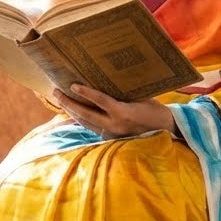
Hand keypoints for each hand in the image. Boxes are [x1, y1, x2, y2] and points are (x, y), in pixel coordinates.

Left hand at [50, 84, 176, 138]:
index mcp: (124, 113)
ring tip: (59, 100)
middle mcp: (115, 125)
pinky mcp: (111, 137)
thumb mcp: (139, 98)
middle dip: (68, 103)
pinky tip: (71, 113)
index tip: (72, 85)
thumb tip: (102, 84)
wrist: (166, 129)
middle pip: (85, 114)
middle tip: (55, 91)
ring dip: (70, 111)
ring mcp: (112, 133)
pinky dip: (80, 119)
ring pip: (85, 122)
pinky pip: (91, 127)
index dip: (85, 93)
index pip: (100, 101)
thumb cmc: (154, 109)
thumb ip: (120, 95)